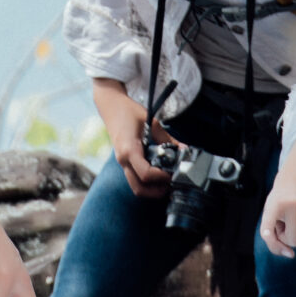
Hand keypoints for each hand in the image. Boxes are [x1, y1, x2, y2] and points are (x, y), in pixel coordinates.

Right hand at [93, 79, 169, 198]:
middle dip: (157, 191)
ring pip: (136, 187)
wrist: (110, 106)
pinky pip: (134, 179)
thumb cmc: (129, 111)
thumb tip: (184, 150)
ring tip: (167, 180)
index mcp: (129, 149)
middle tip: (172, 182)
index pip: (146, 174)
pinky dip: (147, 183)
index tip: (174, 173)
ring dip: (152, 189)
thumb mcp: (151, 121)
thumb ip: (168, 138)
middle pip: (139, 189)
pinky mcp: (124, 162)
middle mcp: (123, 160)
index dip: (162, 177)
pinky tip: (158, 174)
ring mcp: (122, 163)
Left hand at [259, 134, 295, 256]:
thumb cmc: (278, 203)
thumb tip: (291, 255)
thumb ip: (272, 238)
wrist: (294, 181)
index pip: (271, 225)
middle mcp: (292, 203)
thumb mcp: (269, 216)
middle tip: (283, 225)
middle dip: (287, 238)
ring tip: (291, 218)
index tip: (271, 238)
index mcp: (274, 205)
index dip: (271, 235)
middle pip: (294, 241)